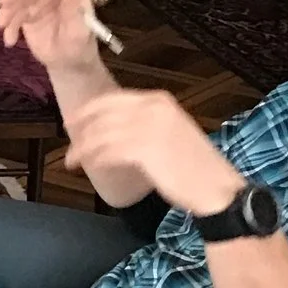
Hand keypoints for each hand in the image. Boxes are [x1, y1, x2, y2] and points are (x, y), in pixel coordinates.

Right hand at [0, 0, 107, 74]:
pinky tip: (10, 39)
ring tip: (1, 26)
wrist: (68, 64)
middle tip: (4, 4)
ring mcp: (39, 5)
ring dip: (7, 11)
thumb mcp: (80, 31)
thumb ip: (75, 13)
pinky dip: (8, 26)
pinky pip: (13, 16)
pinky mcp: (28, 17)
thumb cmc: (79, 47)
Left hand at [63, 88, 245, 217]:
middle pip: (101, 116)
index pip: (110, 99)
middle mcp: (152, 108)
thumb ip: (143, 122)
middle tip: (70, 148)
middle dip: (80, 133)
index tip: (72, 123)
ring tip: (73, 162)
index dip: (86, 112)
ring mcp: (148, 127)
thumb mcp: (170, 131)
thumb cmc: (193, 165)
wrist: (217, 187)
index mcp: (157, 100)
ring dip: (82, 149)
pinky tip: (91, 167)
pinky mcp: (144, 149)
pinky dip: (94, 159)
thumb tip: (108, 126)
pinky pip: (108, 152)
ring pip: (100, 135)